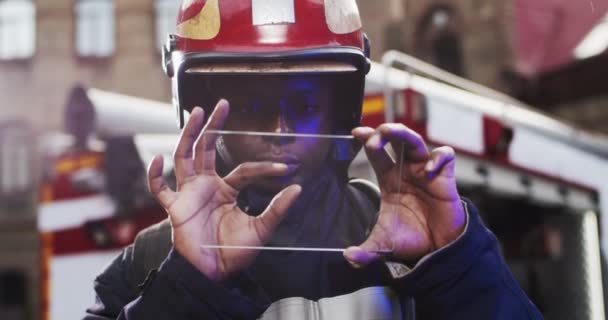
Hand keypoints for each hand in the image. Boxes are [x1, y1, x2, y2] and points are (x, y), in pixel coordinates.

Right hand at [147, 100, 300, 280]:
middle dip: (213, 126)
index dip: (265, 167)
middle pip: (206, 149)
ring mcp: (189, 194)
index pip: (245, 169)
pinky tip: (159, 158)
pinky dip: (155, 174)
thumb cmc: (235, 251)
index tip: (286, 166)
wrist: (214, 272)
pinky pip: (160, 189)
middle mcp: (206, 186)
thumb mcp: (262, 228)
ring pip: (185, 157)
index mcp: (226, 189)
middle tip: (222, 104)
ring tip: (198, 113)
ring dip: (189, 135)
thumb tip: (298, 187)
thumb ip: (278, 208)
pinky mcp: (175, 207)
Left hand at [344, 123, 464, 266]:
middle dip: (384, 132)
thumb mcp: (384, 245)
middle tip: (375, 135)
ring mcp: (425, 170)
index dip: (367, 140)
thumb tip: (348, 258)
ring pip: (416, 141)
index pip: (377, 153)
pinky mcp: (445, 177)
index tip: (355, 133)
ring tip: (390, 132)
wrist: (439, 249)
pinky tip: (428, 171)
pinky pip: (444, 156)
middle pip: (395, 140)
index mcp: (389, 179)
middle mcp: (406, 170)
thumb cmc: (412, 239)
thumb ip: (365, 252)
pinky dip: (437, 158)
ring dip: (403, 134)